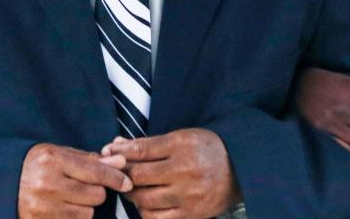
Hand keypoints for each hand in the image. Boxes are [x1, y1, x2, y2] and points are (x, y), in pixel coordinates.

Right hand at [18, 143, 132, 218]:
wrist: (1, 183)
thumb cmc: (35, 165)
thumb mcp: (59, 153)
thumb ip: (91, 159)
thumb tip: (121, 161)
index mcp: (53, 160)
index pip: (95, 171)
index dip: (115, 177)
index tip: (126, 182)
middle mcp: (48, 184)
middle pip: (96, 195)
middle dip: (97, 191)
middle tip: (84, 186)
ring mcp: (43, 207)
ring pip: (87, 213)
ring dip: (86, 207)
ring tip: (70, 197)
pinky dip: (75, 217)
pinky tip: (64, 208)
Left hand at [102, 129, 240, 218]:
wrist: (240, 169)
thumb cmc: (206, 149)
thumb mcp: (181, 137)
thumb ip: (148, 144)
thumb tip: (115, 145)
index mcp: (182, 145)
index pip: (142, 150)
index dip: (121, 152)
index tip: (109, 151)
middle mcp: (185, 170)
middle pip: (139, 176)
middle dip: (122, 175)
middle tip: (118, 173)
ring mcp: (188, 195)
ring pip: (144, 199)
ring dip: (132, 195)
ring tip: (133, 189)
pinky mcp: (191, 214)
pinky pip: (157, 218)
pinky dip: (146, 211)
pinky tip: (147, 203)